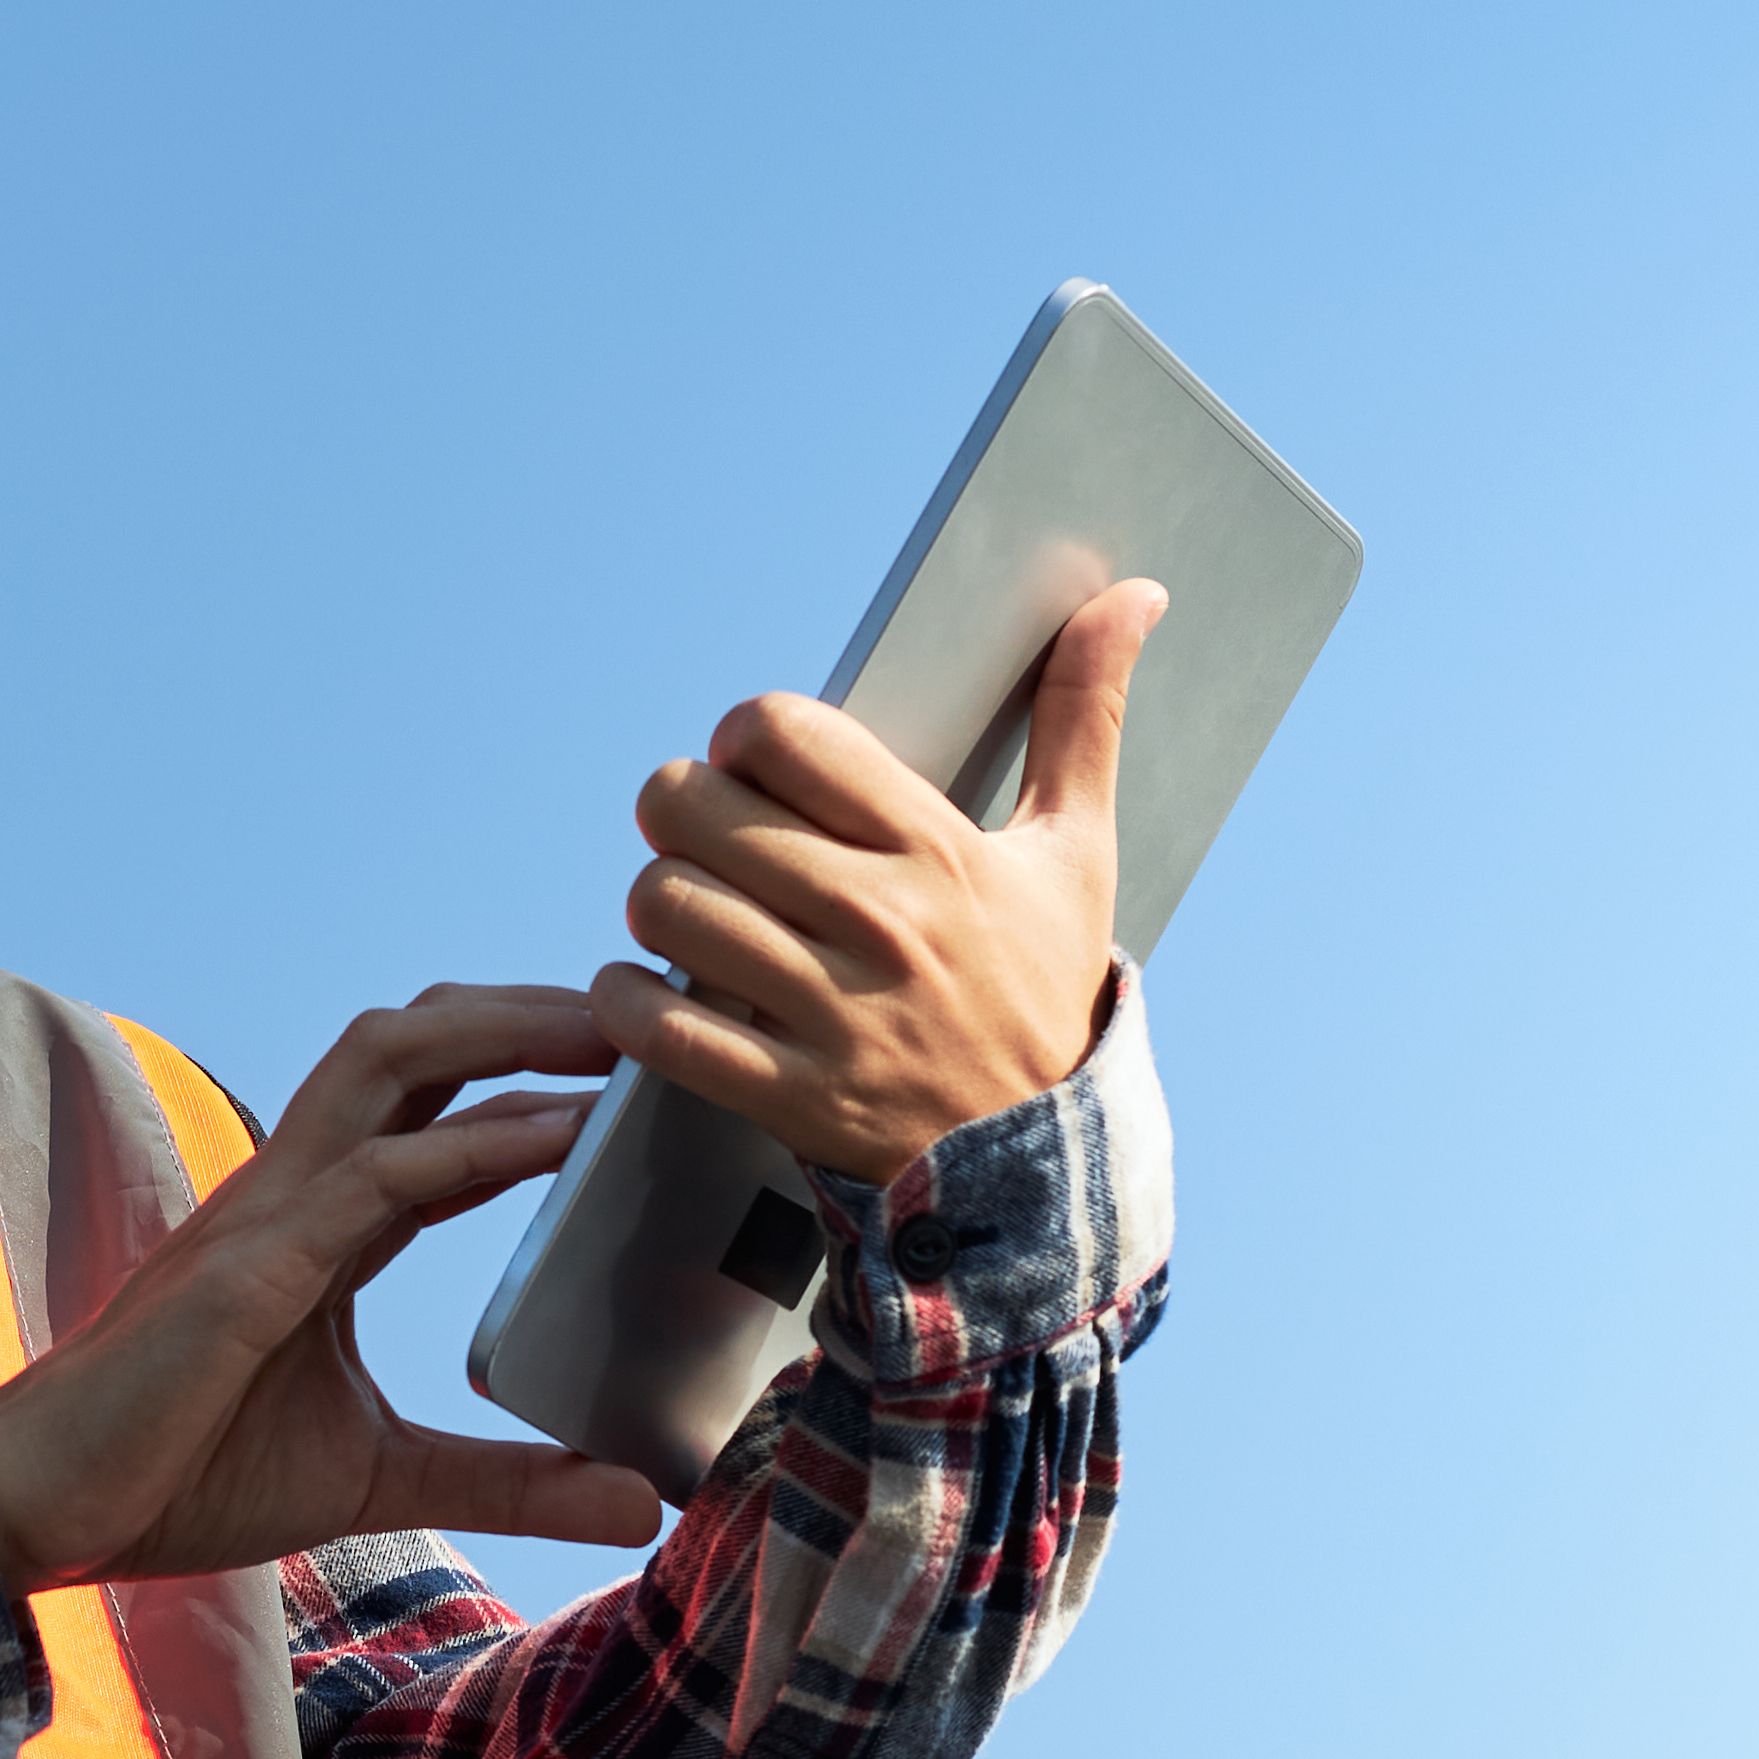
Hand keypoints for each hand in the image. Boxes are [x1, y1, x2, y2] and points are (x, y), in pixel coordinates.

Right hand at [0, 987, 669, 1583]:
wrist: (47, 1511)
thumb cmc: (184, 1475)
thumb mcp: (382, 1477)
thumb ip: (507, 1479)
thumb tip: (638, 1502)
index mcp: (323, 1222)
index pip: (439, 1106)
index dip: (534, 1067)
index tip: (640, 1061)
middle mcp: (296, 1188)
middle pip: (419, 1040)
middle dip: (532, 1007)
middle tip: (650, 1010)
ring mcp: (267, 1212)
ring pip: (389, 1060)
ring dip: (509, 1030)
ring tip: (619, 1031)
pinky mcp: (248, 1269)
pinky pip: (372, 1176)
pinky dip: (473, 1144)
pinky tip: (561, 1132)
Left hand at [594, 579, 1160, 1180]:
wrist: (1048, 1164)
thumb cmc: (1045, 989)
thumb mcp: (1077, 851)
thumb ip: (1084, 713)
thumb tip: (1132, 595)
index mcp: (937, 847)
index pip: (784, 734)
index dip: (744, 735)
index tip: (755, 765)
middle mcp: (881, 921)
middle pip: (697, 810)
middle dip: (680, 810)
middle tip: (701, 834)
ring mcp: (834, 1013)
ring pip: (669, 908)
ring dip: (657, 902)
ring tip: (686, 909)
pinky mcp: (792, 1095)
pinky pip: (660, 1028)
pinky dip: (626, 1001)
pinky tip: (647, 989)